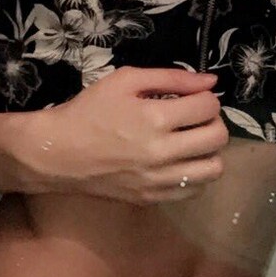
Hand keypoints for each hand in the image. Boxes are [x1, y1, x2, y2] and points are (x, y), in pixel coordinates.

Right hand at [18, 67, 227, 204]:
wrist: (57, 153)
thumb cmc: (89, 111)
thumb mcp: (125, 81)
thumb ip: (171, 78)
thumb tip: (211, 82)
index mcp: (155, 118)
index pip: (208, 107)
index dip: (205, 98)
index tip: (193, 98)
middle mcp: (162, 153)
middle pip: (218, 138)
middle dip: (213, 121)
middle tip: (195, 118)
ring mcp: (158, 180)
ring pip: (213, 169)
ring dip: (209, 151)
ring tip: (191, 142)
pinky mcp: (152, 198)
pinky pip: (194, 190)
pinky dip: (195, 174)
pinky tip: (180, 162)